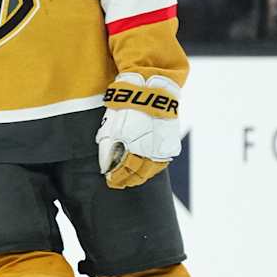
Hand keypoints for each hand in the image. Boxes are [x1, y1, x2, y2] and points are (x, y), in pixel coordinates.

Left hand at [97, 72, 181, 188]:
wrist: (151, 93)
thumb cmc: (126, 109)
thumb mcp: (110, 128)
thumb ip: (107, 150)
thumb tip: (105, 167)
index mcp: (132, 146)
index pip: (124, 171)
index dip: (117, 178)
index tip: (110, 181)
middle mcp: (149, 150)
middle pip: (138, 174)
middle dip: (127, 180)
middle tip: (119, 182)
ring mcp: (162, 148)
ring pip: (151, 171)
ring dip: (140, 176)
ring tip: (131, 179)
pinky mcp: (170, 145)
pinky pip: (161, 163)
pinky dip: (152, 169)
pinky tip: (145, 170)